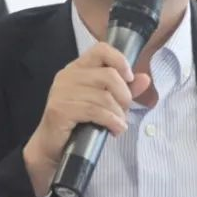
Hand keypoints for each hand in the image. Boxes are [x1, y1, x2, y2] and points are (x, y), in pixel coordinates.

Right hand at [23, 42, 150, 196]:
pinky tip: (115, 130)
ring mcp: (61, 92)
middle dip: (124, 96)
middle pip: (109, 75)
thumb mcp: (103, 102)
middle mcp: (67, 75)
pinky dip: (111, 122)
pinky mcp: (60, 110)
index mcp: (77, 68)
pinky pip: (95, 111)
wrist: (51, 147)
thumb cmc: (78, 122)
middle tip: (124, 111)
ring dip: (119, 114)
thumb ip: (124, 89)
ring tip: (119, 124)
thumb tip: (145, 78)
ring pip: (104, 96)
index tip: (129, 78)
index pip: (101, 49)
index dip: (120, 60)